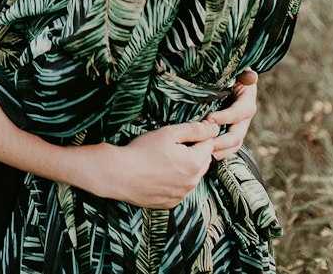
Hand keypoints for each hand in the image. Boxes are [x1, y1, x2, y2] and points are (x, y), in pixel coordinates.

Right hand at [85, 120, 221, 207]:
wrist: (119, 175)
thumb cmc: (142, 151)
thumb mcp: (169, 133)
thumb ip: (195, 130)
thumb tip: (214, 129)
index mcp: (195, 163)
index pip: (208, 144)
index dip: (196, 136)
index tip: (181, 135)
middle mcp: (192, 182)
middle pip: (203, 161)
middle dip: (194, 152)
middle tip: (171, 146)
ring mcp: (182, 195)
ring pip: (192, 176)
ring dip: (185, 167)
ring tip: (164, 160)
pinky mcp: (171, 202)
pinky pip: (180, 189)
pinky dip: (175, 181)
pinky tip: (160, 174)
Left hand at [202, 69, 258, 161]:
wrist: (229, 82)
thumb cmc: (231, 74)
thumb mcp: (238, 71)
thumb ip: (244, 74)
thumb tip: (252, 76)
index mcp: (247, 102)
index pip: (239, 112)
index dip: (225, 117)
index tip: (209, 118)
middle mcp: (244, 118)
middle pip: (237, 135)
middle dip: (221, 141)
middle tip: (205, 142)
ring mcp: (238, 128)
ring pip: (233, 145)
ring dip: (220, 151)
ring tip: (205, 153)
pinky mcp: (230, 133)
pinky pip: (228, 148)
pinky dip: (219, 153)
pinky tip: (206, 155)